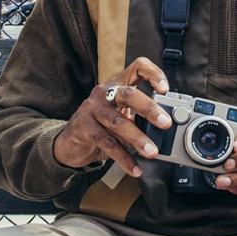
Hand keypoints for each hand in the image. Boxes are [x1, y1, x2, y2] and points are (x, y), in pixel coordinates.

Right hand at [53, 57, 171, 176]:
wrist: (69, 144)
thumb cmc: (101, 127)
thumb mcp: (122, 117)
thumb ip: (140, 118)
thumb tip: (166, 128)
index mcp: (117, 85)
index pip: (137, 67)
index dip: (153, 74)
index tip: (165, 89)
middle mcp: (104, 93)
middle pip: (129, 94)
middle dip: (150, 108)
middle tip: (165, 123)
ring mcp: (92, 109)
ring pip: (118, 122)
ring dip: (138, 138)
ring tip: (152, 151)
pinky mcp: (84, 128)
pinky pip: (107, 143)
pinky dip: (124, 158)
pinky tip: (135, 168)